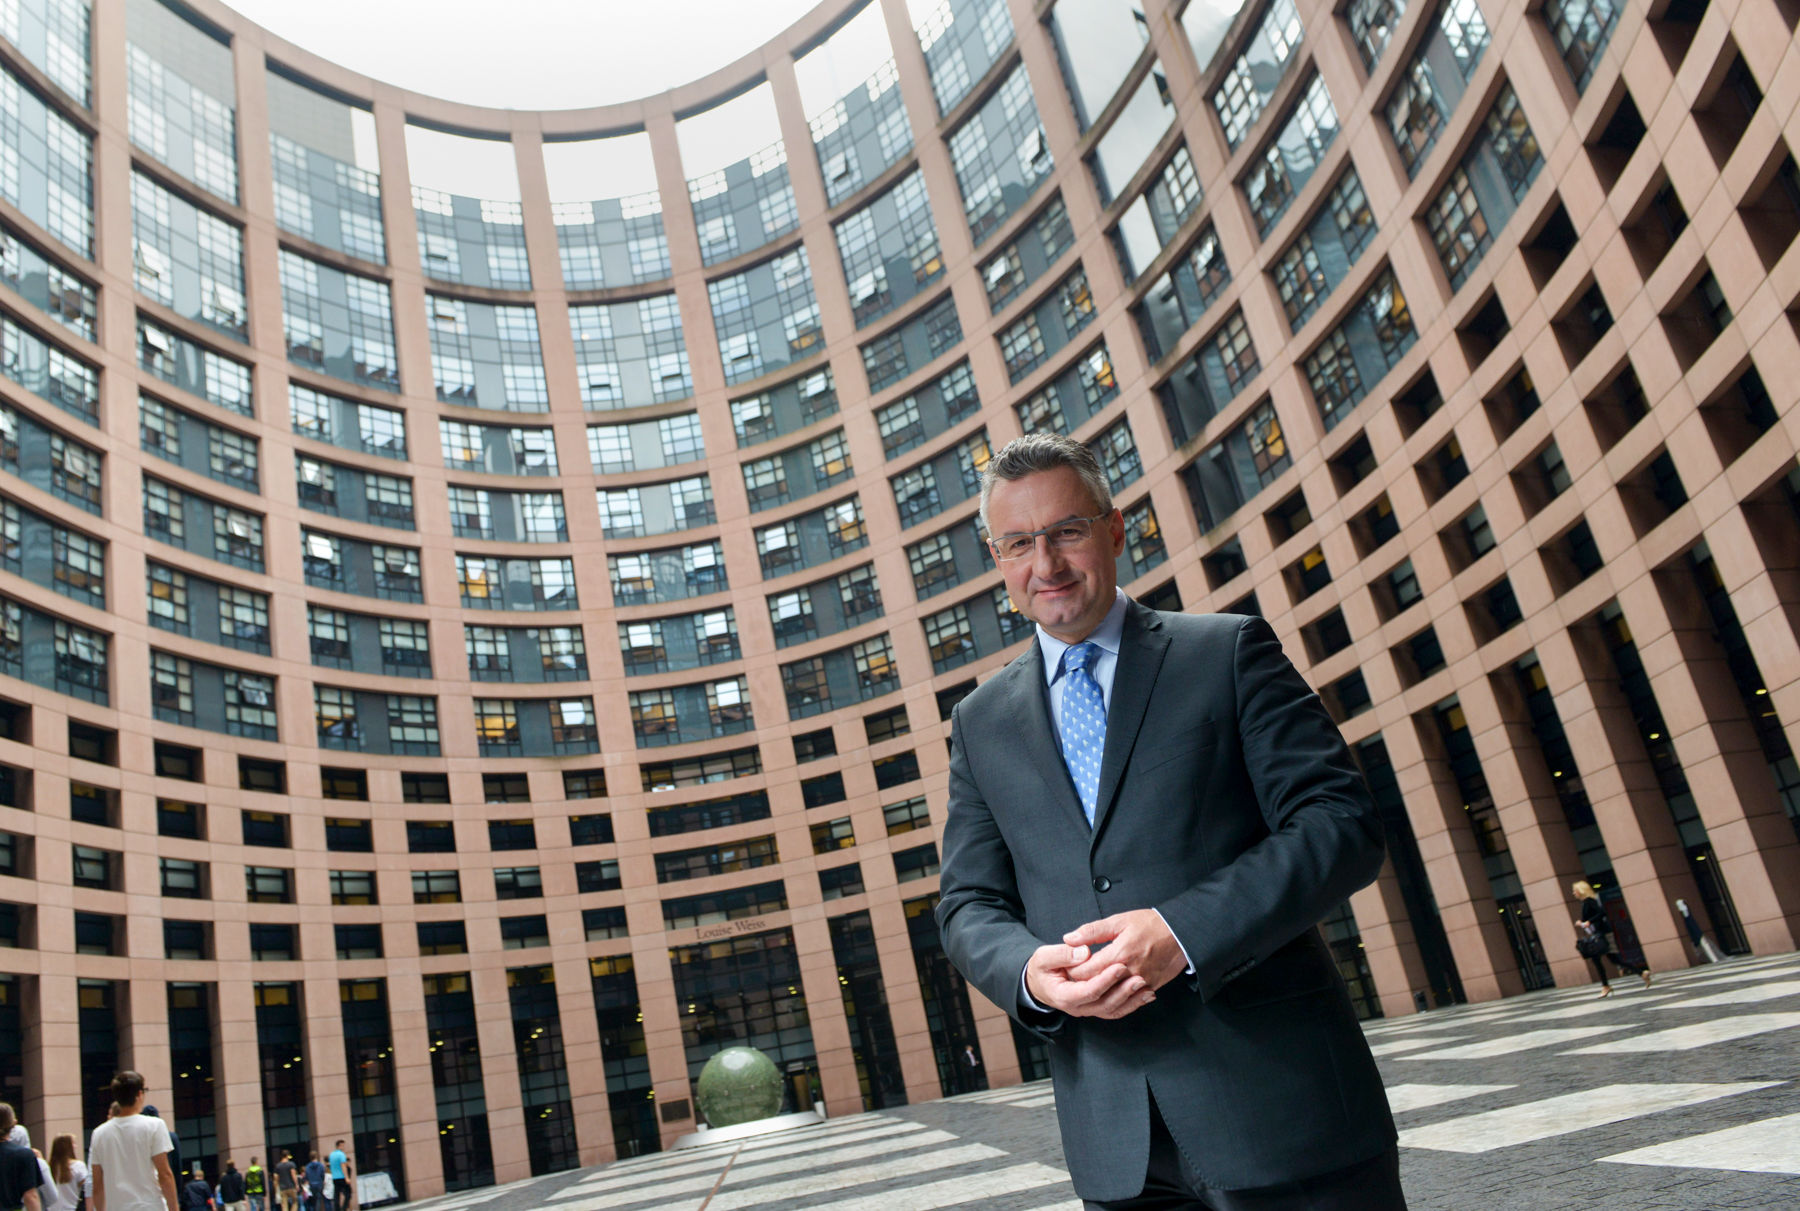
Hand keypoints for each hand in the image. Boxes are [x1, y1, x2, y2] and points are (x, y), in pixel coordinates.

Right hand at [1024, 942, 1156, 1018]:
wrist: (1039, 983)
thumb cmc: (1042, 968)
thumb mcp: (1044, 956)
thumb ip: (1063, 954)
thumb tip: (1083, 953)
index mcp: (1064, 995)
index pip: (1089, 990)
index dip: (1105, 979)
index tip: (1120, 966)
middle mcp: (1077, 1007)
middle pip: (1104, 1004)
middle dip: (1123, 991)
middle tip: (1139, 978)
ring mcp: (1088, 1010)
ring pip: (1113, 1010)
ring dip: (1131, 1000)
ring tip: (1147, 988)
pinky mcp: (1096, 1007)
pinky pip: (1116, 1009)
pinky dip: (1132, 1004)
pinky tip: (1146, 995)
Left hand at [1062, 909, 1187, 991]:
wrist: (1182, 933)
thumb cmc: (1151, 925)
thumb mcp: (1119, 921)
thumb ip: (1092, 931)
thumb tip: (1069, 938)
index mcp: (1119, 954)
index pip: (1086, 971)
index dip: (1071, 971)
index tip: (1064, 969)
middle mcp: (1129, 972)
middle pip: (1097, 986)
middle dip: (1081, 984)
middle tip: (1069, 981)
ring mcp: (1141, 982)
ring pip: (1112, 997)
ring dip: (1098, 994)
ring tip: (1087, 988)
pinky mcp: (1150, 988)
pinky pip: (1129, 1001)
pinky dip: (1116, 999)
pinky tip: (1108, 995)